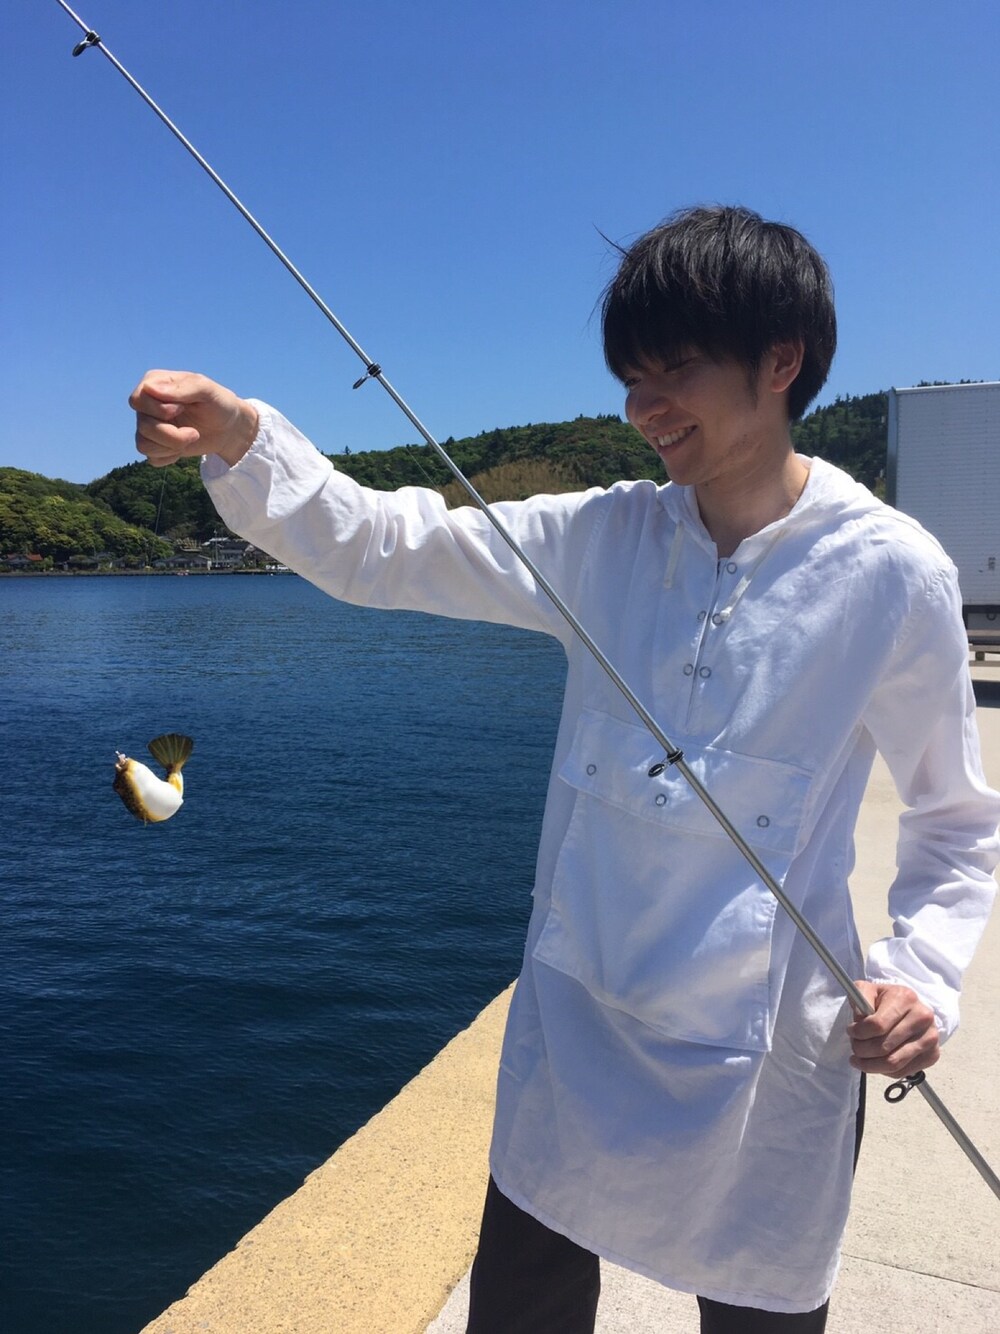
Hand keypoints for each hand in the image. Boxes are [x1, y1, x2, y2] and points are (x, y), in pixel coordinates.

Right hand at [129, 370, 258, 467]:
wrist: (229, 427)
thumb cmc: (218, 402)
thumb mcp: (207, 389)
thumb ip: (182, 387)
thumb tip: (150, 389)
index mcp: (154, 383)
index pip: (137, 400)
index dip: (158, 410)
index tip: (182, 408)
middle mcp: (147, 405)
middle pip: (142, 426)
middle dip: (171, 434)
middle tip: (194, 433)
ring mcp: (149, 426)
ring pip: (143, 445)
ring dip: (172, 446)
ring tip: (192, 438)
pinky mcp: (156, 445)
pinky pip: (151, 458)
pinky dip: (170, 457)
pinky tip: (184, 448)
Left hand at [847, 980, 939, 1078]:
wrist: (910, 1009)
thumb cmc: (885, 1001)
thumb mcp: (868, 990)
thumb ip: (859, 998)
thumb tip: (859, 1020)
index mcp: (905, 998)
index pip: (877, 1025)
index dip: (858, 1033)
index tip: (850, 1031)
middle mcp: (922, 1017)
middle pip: (883, 1047)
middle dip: (861, 1050)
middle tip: (854, 1048)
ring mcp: (930, 1038)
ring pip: (893, 1063)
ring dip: (870, 1065)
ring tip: (859, 1059)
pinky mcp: (933, 1055)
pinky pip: (903, 1072)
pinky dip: (884, 1071)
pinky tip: (877, 1061)